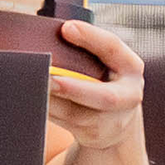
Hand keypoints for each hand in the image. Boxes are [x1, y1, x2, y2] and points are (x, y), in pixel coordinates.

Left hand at [47, 18, 144, 151]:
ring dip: (52, 102)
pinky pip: (66, 124)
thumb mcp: (107, 62)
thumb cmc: (105, 81)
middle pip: (105, 97)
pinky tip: (35, 101)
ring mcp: (113, 121)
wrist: (118, 122)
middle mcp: (128, 96)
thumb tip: (59, 33)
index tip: (66, 28)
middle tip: (50, 79)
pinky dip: (49, 112)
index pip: (113, 48)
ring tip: (34, 88)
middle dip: (75, 88)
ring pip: (78, 115)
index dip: (91, 37)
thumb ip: (88, 47)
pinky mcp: (94, 136)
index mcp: (131, 68)